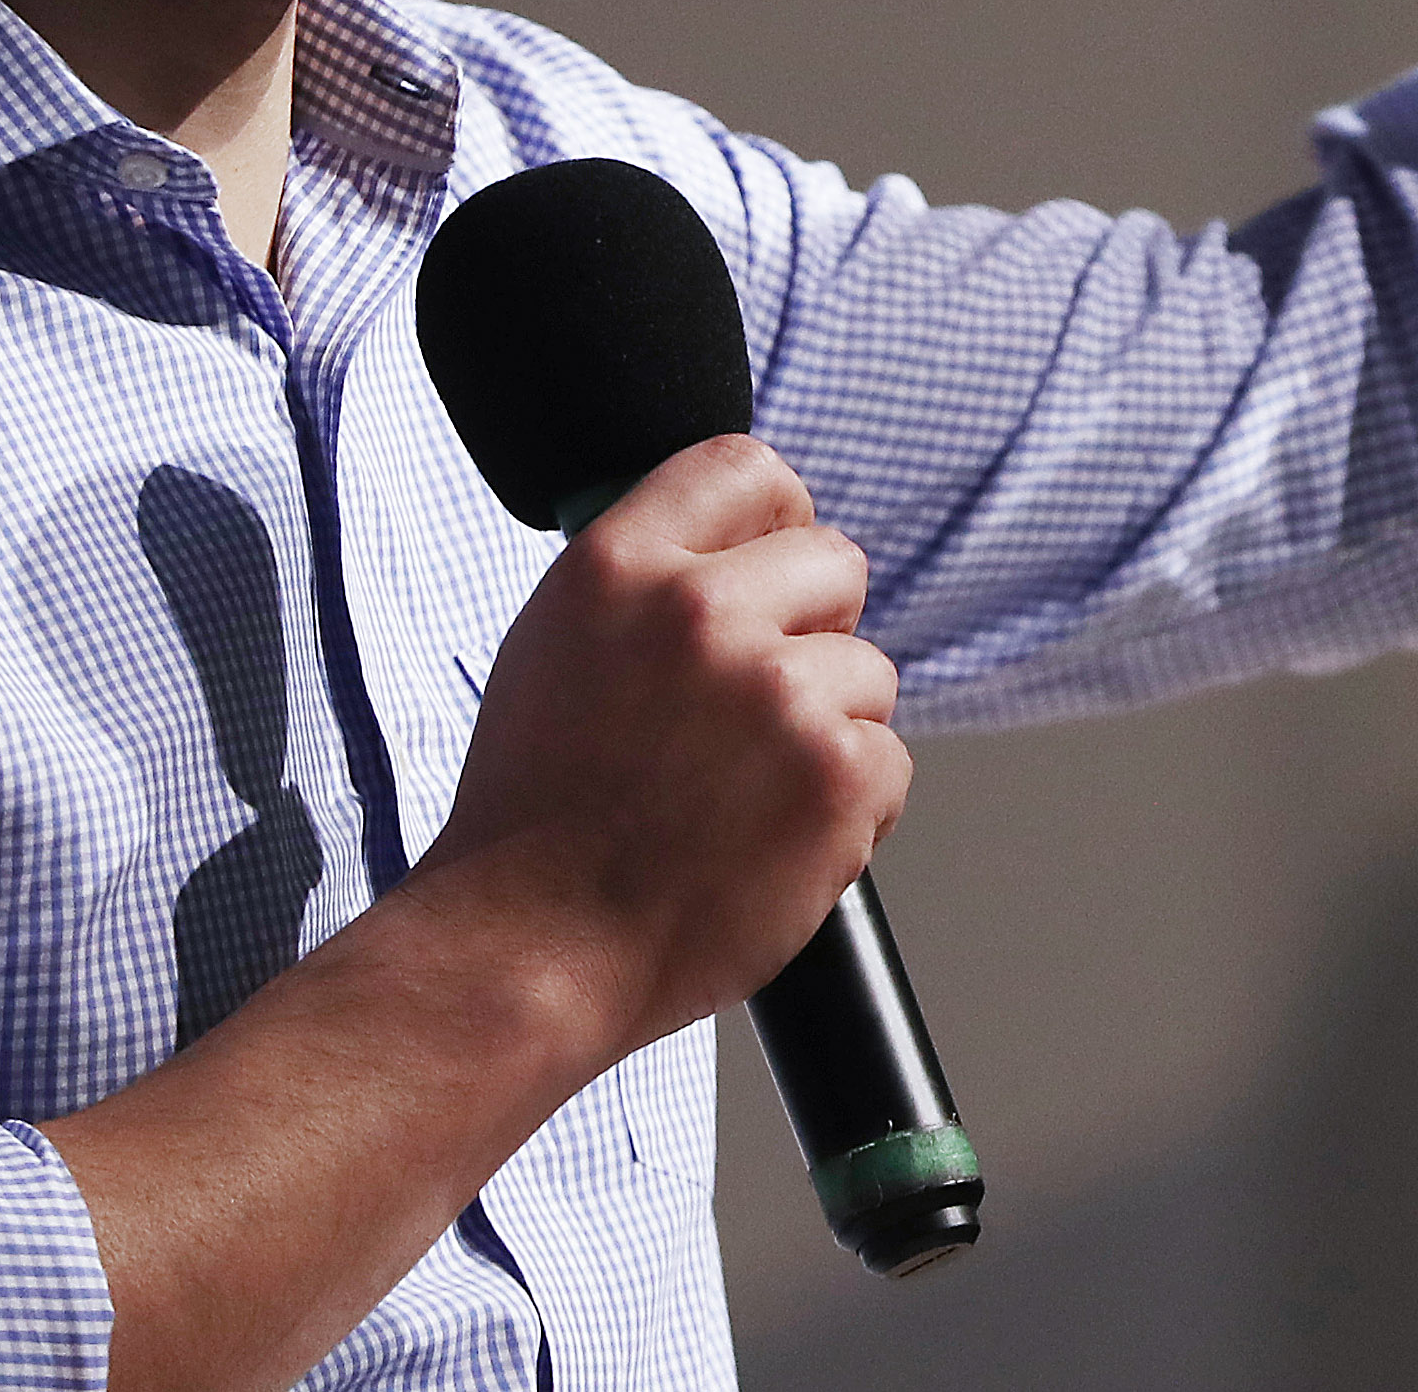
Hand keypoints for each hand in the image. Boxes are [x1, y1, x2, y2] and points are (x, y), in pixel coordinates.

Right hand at [420, 435, 906, 1053]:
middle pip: (835, 563)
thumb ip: (645, 578)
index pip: (748, 468)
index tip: (774, 565)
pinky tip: (772, 840)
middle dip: (814, 629)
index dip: (777, 519)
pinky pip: (888, 760)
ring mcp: (778, 693)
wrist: (529, 948)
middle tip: (759, 708)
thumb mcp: (555, 643)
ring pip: (867, 672)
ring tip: (742, 794)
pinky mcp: (836, 775)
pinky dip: (850, 808)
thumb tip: (741, 541)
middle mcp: (700, 612)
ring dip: (829, 730)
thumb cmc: (535, 812)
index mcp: (620, 564)